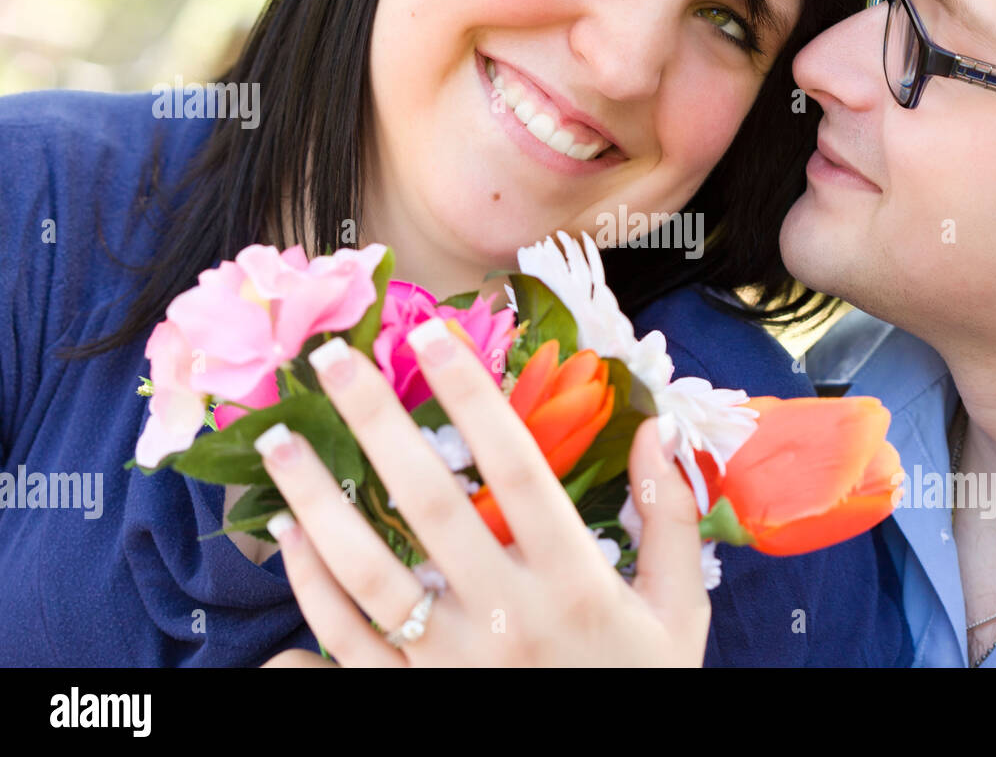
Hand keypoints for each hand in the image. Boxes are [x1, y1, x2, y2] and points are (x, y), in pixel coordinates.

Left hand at [257, 318, 709, 666]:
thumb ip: (669, 516)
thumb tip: (656, 428)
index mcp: (576, 580)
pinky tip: (289, 536)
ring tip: (280, 442)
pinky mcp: (414, 698)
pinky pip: (349, 640)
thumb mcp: (678, 609)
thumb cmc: (642, 685)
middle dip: (377, 423)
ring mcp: (454, 663)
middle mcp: (508, 615)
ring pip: (370, 570)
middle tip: (330, 360)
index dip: (472, 395)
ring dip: (318, 500)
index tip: (433, 333)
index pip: (517, 467)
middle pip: (431, 503)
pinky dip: (312, 589)